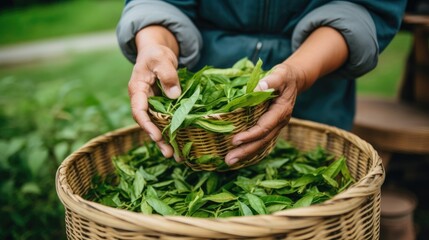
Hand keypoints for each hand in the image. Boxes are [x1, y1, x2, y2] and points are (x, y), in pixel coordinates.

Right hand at [128, 27, 179, 159]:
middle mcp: (142, 100)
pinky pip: (164, 120)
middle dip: (157, 139)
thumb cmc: (156, 54)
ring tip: (175, 156)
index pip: (138, 110)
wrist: (156, 52)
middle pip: (147, 123)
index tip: (156, 136)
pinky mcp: (160, 106)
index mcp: (137, 90)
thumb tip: (175, 95)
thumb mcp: (161, 59)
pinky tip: (180, 143)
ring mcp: (151, 105)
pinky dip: (171, 131)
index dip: (147, 125)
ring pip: (156, 125)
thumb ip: (168, 75)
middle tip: (169, 153)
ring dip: (165, 140)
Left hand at [224, 27, 348, 165]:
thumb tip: (259, 87)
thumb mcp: (280, 74)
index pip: (264, 127)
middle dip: (245, 151)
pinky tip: (238, 155)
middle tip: (228, 160)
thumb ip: (271, 80)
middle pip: (262, 141)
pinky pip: (260, 141)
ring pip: (261, 144)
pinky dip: (249, 148)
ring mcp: (276, 127)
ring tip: (229, 162)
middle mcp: (279, 122)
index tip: (235, 140)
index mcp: (281, 112)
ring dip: (246, 154)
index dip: (250, 135)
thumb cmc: (285, 76)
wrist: (294, 80)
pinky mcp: (270, 127)